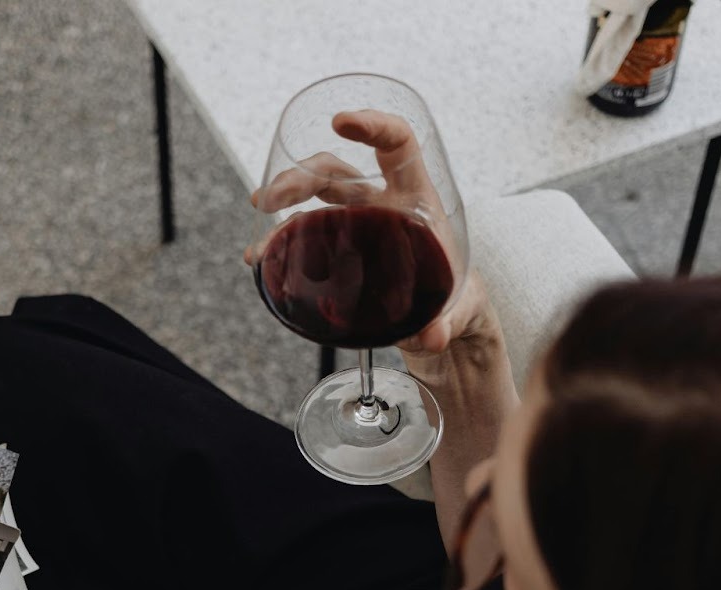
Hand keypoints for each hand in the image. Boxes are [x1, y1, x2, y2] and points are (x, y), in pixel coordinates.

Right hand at [244, 109, 503, 359]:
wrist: (444, 319)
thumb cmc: (459, 300)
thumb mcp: (461, 308)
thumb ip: (449, 321)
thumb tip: (432, 336)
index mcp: (417, 199)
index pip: (397, 143)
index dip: (372, 125)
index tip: (340, 122)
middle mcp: (384, 203)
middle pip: (337, 170)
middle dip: (300, 176)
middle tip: (270, 198)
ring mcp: (359, 224)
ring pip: (315, 197)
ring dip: (283, 201)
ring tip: (259, 217)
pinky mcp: (342, 250)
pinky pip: (307, 235)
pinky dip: (281, 243)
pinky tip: (260, 258)